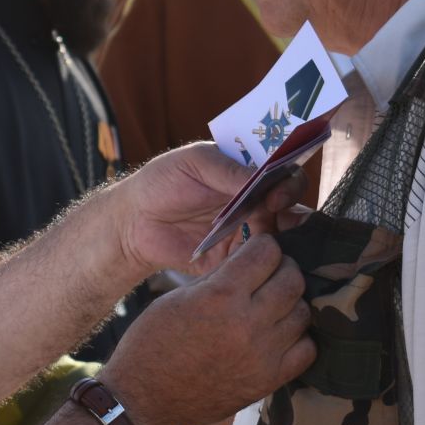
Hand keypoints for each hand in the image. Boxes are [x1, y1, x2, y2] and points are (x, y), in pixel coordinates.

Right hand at [97, 234, 313, 424]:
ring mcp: (262, 355)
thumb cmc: (152, 344)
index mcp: (219, 296)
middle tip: (270, 274)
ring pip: (303, 312)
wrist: (146, 400)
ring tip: (273, 305)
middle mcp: (247, 323)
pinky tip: (280, 334)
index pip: (266, 253)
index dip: (263, 246)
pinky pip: (307, 350)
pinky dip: (298, 337)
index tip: (258, 251)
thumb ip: (218, 277)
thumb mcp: (178, 298)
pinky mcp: (269, 381)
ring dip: (290, 303)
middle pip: (292, 280)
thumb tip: (248, 258)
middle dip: (283, 269)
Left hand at [111, 143, 307, 277]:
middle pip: (289, 205)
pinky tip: (258, 258)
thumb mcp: (195, 163)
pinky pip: (257, 260)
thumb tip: (265, 178)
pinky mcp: (234, 256)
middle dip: (290, 209)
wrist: (134, 223)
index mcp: (245, 172)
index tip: (277, 192)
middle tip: (274, 213)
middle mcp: (252, 200)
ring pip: (280, 234)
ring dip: (281, 235)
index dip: (288, 180)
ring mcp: (246, 229)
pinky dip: (263, 259)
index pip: (283, 172)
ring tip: (267, 236)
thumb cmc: (161, 183)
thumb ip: (230, 170)